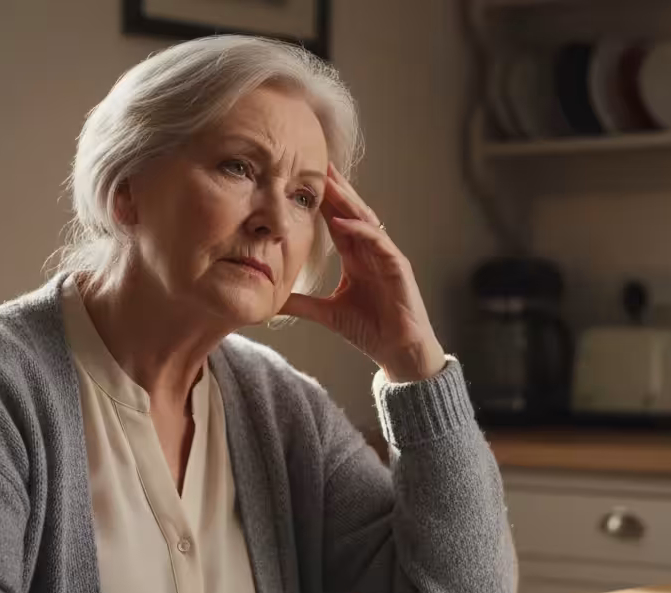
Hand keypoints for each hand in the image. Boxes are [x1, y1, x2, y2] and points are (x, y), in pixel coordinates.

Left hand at [281, 164, 446, 382]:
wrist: (399, 352)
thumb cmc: (370, 331)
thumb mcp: (327, 313)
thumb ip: (301, 303)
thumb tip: (272, 301)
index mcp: (356, 257)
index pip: (335, 220)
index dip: (320, 200)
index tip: (300, 179)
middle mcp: (371, 251)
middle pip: (350, 211)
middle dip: (333, 187)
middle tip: (314, 162)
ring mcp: (386, 256)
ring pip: (364, 219)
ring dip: (346, 200)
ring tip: (327, 180)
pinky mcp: (398, 267)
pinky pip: (378, 242)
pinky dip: (361, 230)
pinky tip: (343, 221)